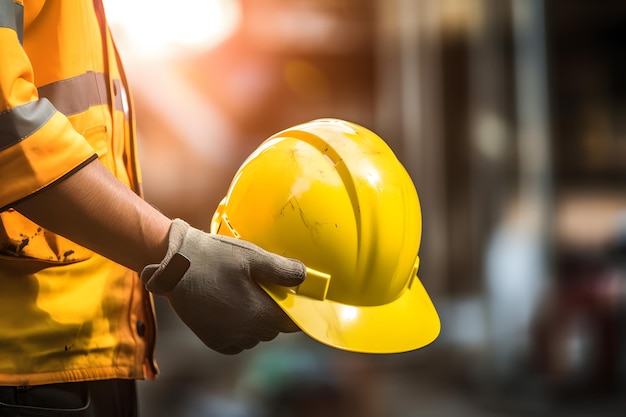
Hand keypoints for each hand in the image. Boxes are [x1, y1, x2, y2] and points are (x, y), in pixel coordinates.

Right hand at [141, 219, 305, 353]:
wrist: (174, 267)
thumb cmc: (215, 258)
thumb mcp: (253, 257)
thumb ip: (282, 269)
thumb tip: (304, 277)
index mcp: (260, 314)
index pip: (293, 323)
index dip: (297, 311)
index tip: (294, 297)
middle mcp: (246, 333)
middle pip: (274, 328)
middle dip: (275, 312)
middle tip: (266, 288)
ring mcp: (228, 339)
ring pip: (256, 335)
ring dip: (257, 320)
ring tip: (245, 295)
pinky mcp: (213, 341)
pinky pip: (238, 341)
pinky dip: (240, 329)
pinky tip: (232, 308)